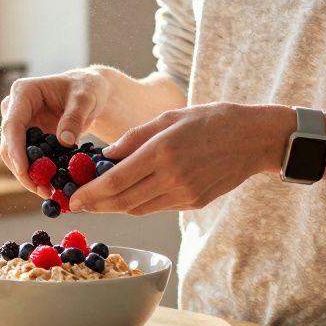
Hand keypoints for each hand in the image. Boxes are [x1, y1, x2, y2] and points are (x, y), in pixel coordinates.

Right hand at [0, 69, 111, 196]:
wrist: (90, 91)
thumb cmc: (87, 88)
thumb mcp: (85, 98)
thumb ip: (74, 117)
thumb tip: (64, 141)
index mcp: (23, 92)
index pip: (13, 124)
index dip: (15, 149)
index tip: (24, 170)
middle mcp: (14, 109)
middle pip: (9, 144)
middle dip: (23, 170)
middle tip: (42, 189)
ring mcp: (20, 126)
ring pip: (15, 157)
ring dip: (29, 176)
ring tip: (49, 192)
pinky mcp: (28, 140)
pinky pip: (28, 160)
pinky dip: (38, 174)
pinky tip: (52, 187)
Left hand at [70, 103, 291, 214]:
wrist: (253, 139)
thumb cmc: (210, 120)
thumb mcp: (169, 117)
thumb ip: (134, 138)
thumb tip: (106, 157)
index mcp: (162, 152)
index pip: (116, 181)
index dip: (90, 194)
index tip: (72, 198)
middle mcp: (172, 178)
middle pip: (123, 201)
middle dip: (96, 206)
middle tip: (76, 204)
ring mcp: (184, 194)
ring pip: (138, 209)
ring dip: (114, 207)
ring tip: (96, 202)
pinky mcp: (193, 203)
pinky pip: (156, 207)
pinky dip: (137, 204)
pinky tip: (126, 196)